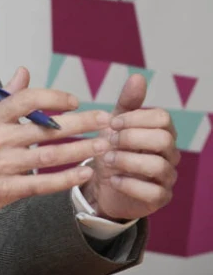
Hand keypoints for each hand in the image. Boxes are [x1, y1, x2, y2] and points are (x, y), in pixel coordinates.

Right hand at [0, 67, 111, 223]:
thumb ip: (1, 96)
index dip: (54, 97)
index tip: (74, 101)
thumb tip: (23, 73)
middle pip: (47, 129)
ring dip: (80, 150)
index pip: (27, 100)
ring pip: (48, 156)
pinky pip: (40, 184)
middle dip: (81, 123)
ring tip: (102, 145)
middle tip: (105, 120)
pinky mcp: (3, 191)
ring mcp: (0, 166)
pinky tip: (84, 173)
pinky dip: (65, 179)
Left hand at [80, 73, 179, 220]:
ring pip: (158, 166)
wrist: (103, 183)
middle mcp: (170, 152)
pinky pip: (153, 192)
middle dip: (132, 138)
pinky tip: (113, 179)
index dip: (136, 118)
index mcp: (161, 130)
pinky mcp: (160, 198)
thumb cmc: (113, 147)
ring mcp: (167, 176)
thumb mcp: (115, 122)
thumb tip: (138, 77)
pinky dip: (129, 184)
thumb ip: (128, 102)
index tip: (112, 122)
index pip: (162, 118)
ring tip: (106, 160)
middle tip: (108, 141)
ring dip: (127, 161)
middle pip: (164, 139)